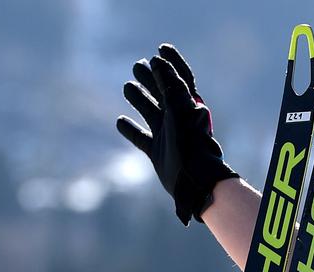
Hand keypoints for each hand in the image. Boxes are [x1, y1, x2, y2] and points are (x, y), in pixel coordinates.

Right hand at [115, 44, 238, 224]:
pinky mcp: (158, 153)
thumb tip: (157, 61)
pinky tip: (119, 121)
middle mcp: (177, 119)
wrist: (194, 181)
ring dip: (139, 99)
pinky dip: (130, 130)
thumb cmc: (190, 144)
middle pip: (163, 93)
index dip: (173, 63)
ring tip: (127, 87)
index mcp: (187, 107)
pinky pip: (142, 138)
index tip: (160, 48)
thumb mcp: (178, 111)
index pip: (181, 78)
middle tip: (136, 66)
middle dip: (151, 78)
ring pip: (150, 112)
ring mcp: (167, 136)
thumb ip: (169, 86)